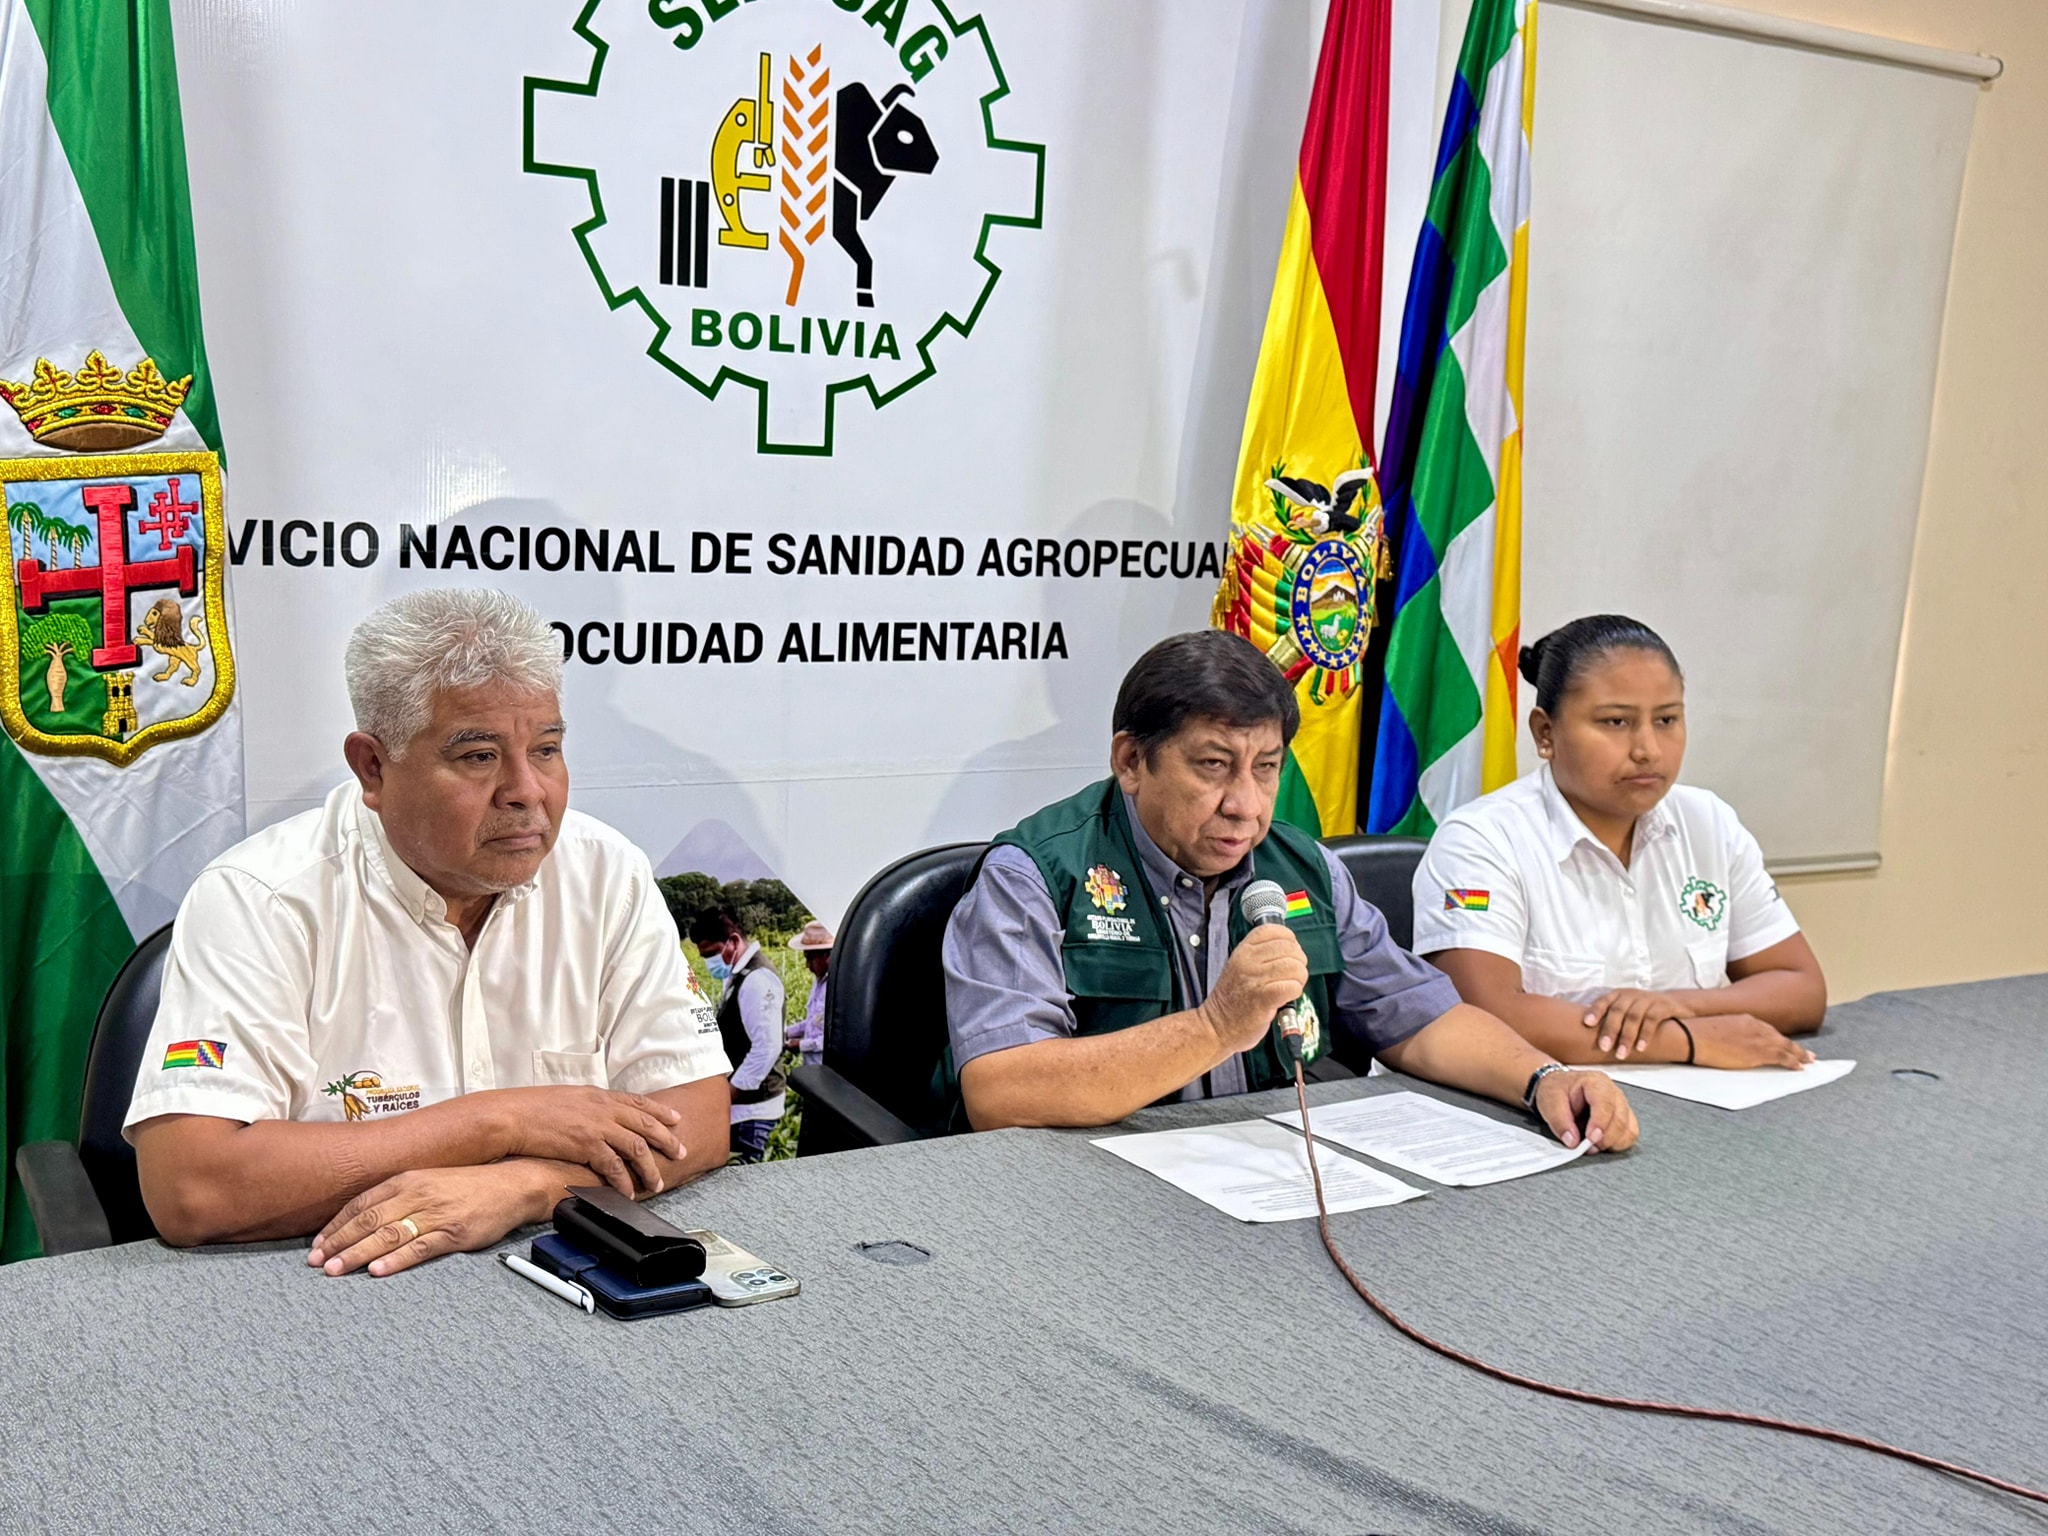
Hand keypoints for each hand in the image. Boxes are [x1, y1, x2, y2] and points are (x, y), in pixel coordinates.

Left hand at [307, 1163, 556, 1276]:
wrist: (512, 1184)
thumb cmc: (467, 1186)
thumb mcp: (429, 1181)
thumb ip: (398, 1196)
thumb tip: (363, 1217)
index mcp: (408, 1180)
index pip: (362, 1204)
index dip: (336, 1225)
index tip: (317, 1244)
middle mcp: (417, 1194)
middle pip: (369, 1220)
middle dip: (338, 1243)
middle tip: (316, 1263)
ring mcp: (436, 1213)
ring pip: (388, 1235)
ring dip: (357, 1254)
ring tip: (335, 1270)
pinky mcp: (454, 1232)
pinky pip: (420, 1247)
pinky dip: (396, 1260)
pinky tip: (378, 1271)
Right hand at [476, 1086, 684, 1196]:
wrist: (513, 1115)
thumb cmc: (534, 1108)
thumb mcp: (569, 1098)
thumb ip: (590, 1106)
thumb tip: (600, 1116)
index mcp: (600, 1096)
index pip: (639, 1102)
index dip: (661, 1111)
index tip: (676, 1120)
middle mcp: (604, 1108)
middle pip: (646, 1125)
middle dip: (667, 1141)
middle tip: (680, 1153)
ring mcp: (598, 1126)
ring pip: (636, 1148)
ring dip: (649, 1168)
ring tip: (657, 1182)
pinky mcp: (588, 1145)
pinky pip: (614, 1167)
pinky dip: (624, 1181)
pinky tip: (628, 1192)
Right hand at [1197, 925, 1309, 1054]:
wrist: (1216, 1026)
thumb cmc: (1232, 1000)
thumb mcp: (1239, 967)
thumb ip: (1261, 955)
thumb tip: (1291, 950)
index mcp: (1243, 951)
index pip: (1274, 930)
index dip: (1289, 940)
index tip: (1289, 953)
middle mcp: (1248, 961)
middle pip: (1290, 948)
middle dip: (1298, 962)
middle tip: (1291, 976)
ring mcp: (1256, 978)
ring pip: (1295, 967)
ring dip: (1299, 979)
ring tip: (1288, 988)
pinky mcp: (1264, 998)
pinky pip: (1293, 986)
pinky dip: (1295, 992)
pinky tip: (1286, 998)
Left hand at [1534, 1069, 1638, 1151]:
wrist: (1560, 1087)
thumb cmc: (1558, 1090)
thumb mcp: (1550, 1102)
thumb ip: (1560, 1122)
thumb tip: (1572, 1141)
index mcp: (1595, 1083)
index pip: (1605, 1103)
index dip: (1600, 1123)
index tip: (1590, 1138)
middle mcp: (1613, 1093)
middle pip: (1620, 1119)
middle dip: (1604, 1138)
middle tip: (1586, 1147)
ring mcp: (1621, 1105)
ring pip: (1628, 1130)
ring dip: (1612, 1143)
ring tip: (1592, 1145)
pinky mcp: (1624, 1118)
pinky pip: (1630, 1135)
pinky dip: (1617, 1144)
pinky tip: (1601, 1143)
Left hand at [1582, 988, 1693, 1059]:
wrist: (1674, 1003)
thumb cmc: (1641, 1011)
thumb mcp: (1625, 1009)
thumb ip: (1610, 1019)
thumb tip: (1585, 1036)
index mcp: (1618, 995)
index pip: (1604, 1001)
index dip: (1595, 1011)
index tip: (1586, 1023)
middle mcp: (1631, 995)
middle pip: (1618, 1011)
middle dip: (1610, 1029)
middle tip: (1603, 1047)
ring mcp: (1647, 999)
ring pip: (1634, 1017)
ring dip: (1626, 1037)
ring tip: (1621, 1054)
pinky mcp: (1662, 1006)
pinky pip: (1652, 1020)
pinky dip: (1645, 1034)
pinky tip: (1640, 1048)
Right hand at [1688, 1014, 1816, 1069]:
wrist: (1691, 1035)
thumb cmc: (1696, 1032)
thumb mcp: (1716, 1028)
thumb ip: (1728, 1033)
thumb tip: (1727, 1041)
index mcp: (1745, 1019)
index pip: (1768, 1031)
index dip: (1779, 1039)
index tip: (1786, 1044)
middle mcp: (1756, 1028)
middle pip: (1780, 1038)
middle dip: (1795, 1047)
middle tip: (1807, 1054)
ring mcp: (1758, 1040)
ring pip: (1785, 1048)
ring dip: (1799, 1055)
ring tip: (1809, 1061)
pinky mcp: (1757, 1053)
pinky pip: (1781, 1058)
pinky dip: (1792, 1062)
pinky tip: (1799, 1067)